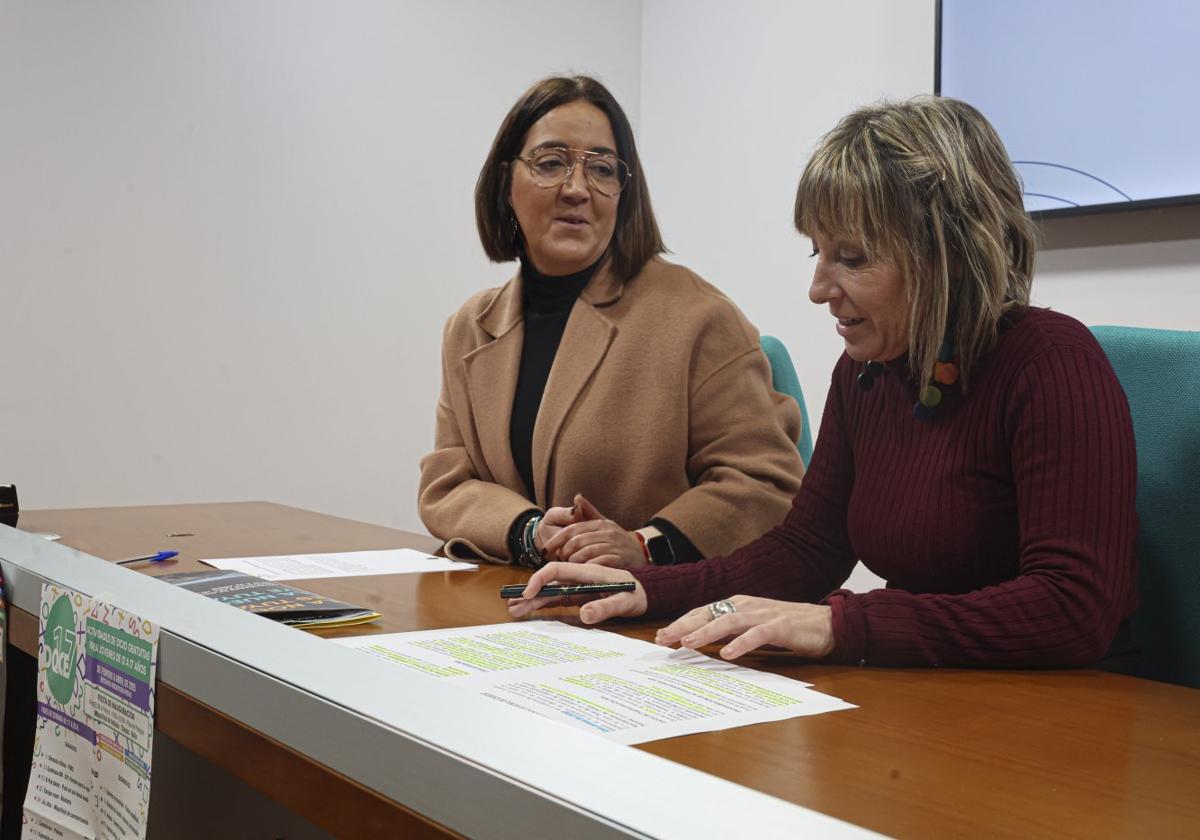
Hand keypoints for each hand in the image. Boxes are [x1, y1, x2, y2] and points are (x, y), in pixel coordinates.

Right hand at [507, 561, 647, 623]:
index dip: (540, 579)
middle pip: (549, 582)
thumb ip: (605, 608)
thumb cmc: (637, 594)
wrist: (647, 593)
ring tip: (514, 610)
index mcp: (588, 572)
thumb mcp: (624, 602)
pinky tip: (530, 610)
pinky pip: (557, 599)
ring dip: (533, 600)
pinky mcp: (579, 596)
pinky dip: (543, 604)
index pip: (558, 570)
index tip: (528, 594)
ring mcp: (578, 587)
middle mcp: (579, 577)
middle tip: (511, 604)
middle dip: (530, 592)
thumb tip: (585, 615)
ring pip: (550, 591)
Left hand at [539, 494, 648, 568]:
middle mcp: (607, 533)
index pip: (572, 529)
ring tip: (569, 568)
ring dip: (574, 563)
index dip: (556, 540)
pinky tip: (581, 574)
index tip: (545, 550)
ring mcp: (613, 546)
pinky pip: (597, 564)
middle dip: (564, 553)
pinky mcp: (619, 560)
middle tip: (558, 562)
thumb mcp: (604, 523)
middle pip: (576, 542)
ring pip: (585, 553)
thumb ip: (589, 512)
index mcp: (600, 523)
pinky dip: (586, 569)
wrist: (643, 552)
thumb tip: (577, 497)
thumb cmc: (618, 540)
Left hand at [654, 597, 834, 660]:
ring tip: (687, 643)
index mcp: (738, 605)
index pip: (703, 612)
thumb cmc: (789, 627)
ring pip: (728, 621)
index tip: (661, 636)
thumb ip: (730, 631)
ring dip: (705, 632)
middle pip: (709, 614)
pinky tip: (727, 653)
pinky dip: (741, 643)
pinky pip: (757, 634)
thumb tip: (703, 642)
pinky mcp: (780, 626)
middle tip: (662, 639)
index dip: (681, 623)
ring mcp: (763, 615)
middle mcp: (747, 606)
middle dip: (684, 626)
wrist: (826, 623)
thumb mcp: (753, 627)